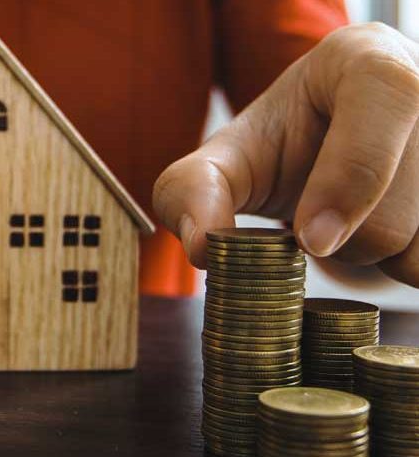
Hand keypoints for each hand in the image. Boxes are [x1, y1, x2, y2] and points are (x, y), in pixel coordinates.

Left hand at [152, 23, 418, 286]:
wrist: (335, 147)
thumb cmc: (284, 146)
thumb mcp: (229, 158)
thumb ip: (195, 189)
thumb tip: (204, 246)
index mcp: (367, 58)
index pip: (389, 97)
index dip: (351, 177)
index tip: (310, 239)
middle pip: (401, 210)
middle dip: (347, 241)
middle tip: (322, 220)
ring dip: (384, 257)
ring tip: (361, 217)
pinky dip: (410, 263)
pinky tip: (393, 230)